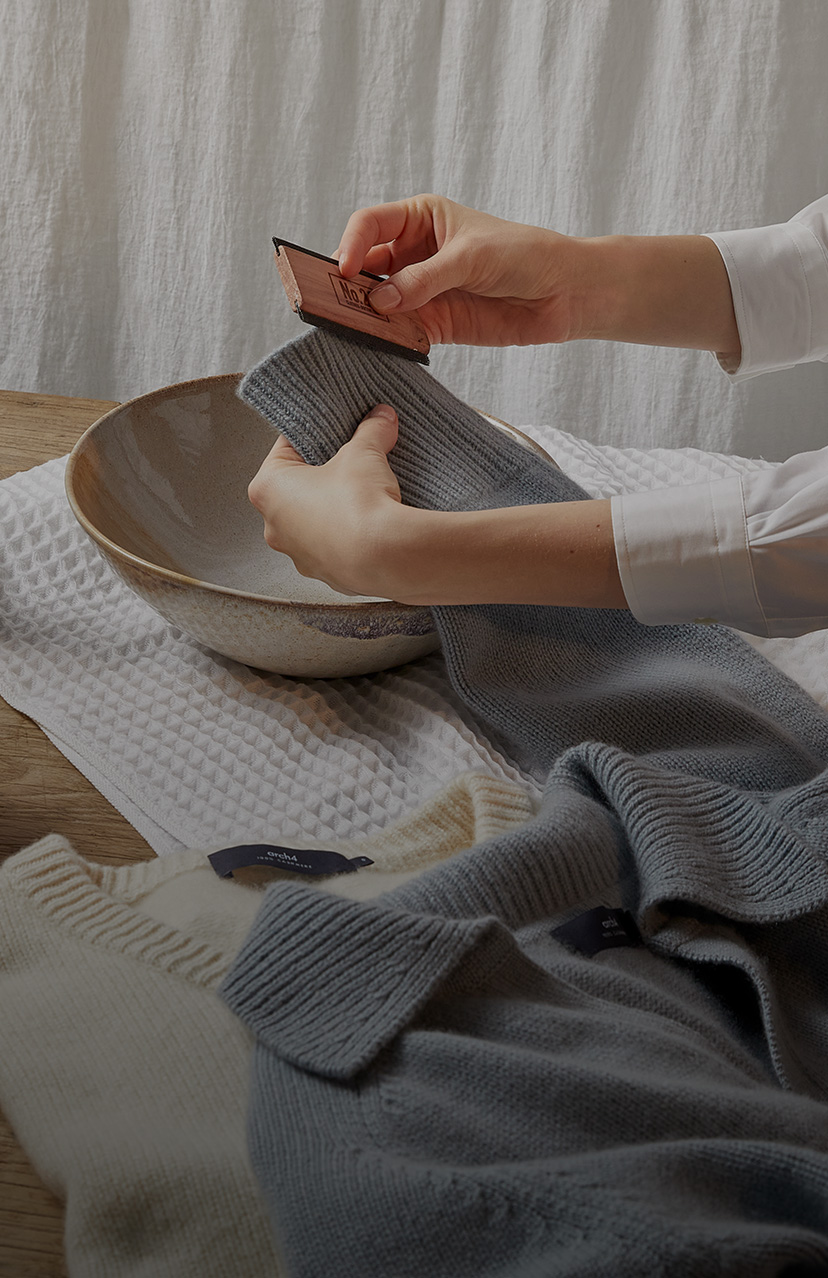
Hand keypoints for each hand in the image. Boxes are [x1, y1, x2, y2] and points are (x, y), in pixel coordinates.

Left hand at [248, 401, 625, 610]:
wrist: (399, 558)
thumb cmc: (372, 498)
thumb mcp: (372, 449)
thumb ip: (375, 428)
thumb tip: (385, 411)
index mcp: (271, 490)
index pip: (285, 447)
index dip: (317, 429)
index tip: (342, 417)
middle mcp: (280, 528)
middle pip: (300, 486)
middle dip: (331, 468)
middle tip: (366, 452)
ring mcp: (308, 561)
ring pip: (323, 520)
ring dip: (350, 503)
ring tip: (387, 487)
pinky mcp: (342, 580)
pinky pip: (349, 545)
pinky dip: (367, 531)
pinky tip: (396, 520)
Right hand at [335, 194, 590, 347]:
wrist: (562, 293)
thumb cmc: (523, 254)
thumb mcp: (471, 257)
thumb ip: (425, 279)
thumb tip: (380, 300)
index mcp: (420, 219)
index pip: (371, 225)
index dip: (352, 245)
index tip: (345, 269)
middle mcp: (413, 254)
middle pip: (366, 266)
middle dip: (347, 283)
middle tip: (329, 302)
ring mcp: (421, 291)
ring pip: (378, 302)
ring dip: (363, 315)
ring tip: (347, 327)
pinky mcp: (433, 324)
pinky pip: (400, 332)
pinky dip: (387, 339)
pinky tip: (377, 344)